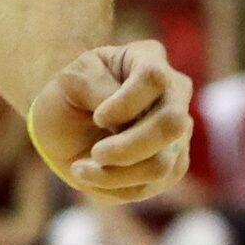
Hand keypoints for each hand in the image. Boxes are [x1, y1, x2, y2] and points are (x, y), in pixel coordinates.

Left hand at [27, 39, 192, 202]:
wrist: (66, 124)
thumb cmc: (70, 94)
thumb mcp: (72, 81)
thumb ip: (100, 92)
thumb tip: (127, 127)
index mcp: (149, 59)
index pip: (154, 79)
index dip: (126, 103)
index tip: (96, 116)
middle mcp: (174, 93)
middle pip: (171, 124)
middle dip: (128, 147)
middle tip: (95, 152)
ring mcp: (178, 131)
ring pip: (162, 163)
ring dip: (116, 173)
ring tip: (81, 167)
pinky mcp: (172, 164)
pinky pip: (152, 185)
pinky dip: (114, 185)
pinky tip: (91, 174)